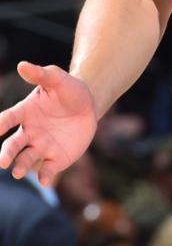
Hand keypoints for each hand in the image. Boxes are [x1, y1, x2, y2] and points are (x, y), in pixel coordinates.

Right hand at [0, 62, 97, 185]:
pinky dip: (45, 176)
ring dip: (20, 166)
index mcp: (25, 112)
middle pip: (13, 145)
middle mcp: (29, 133)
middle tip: (3, 161)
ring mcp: (41, 147)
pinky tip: (45, 180)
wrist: (89, 105)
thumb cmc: (69, 90)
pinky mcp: (56, 158)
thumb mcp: (58, 79)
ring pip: (26, 160)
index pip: (7, 119)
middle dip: (6, 153)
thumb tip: (22, 64)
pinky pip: (48, 170)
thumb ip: (41, 74)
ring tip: (18, 171)